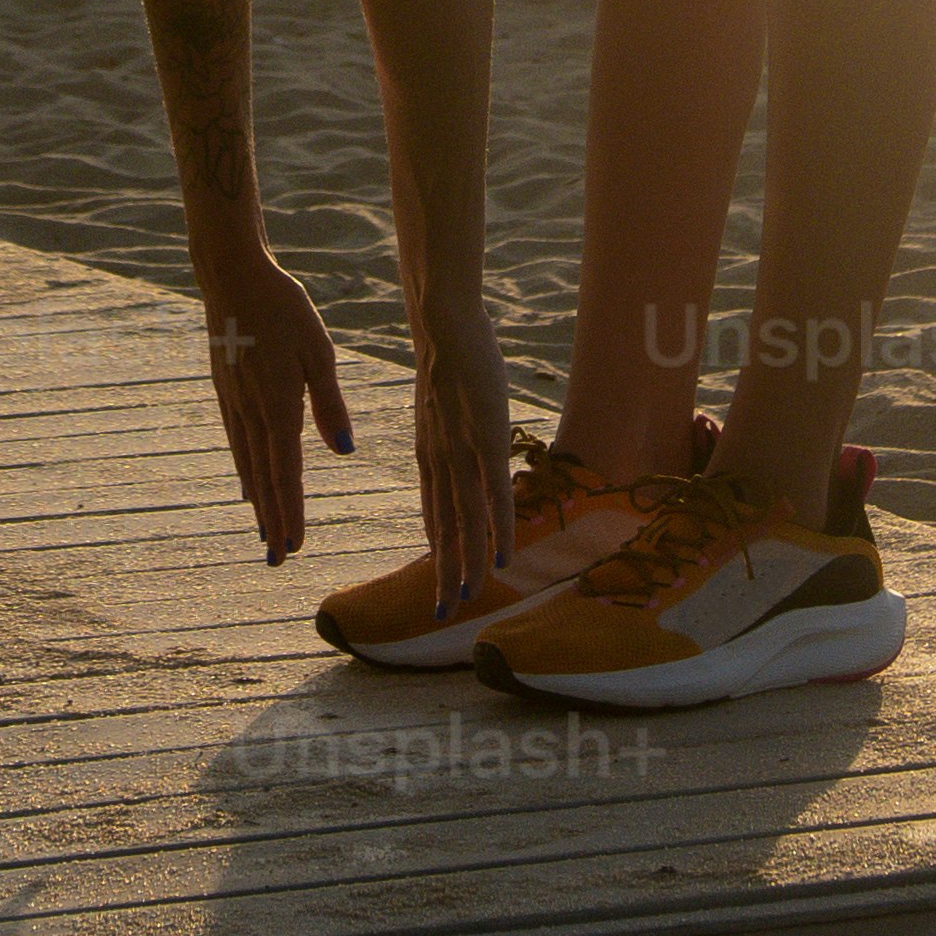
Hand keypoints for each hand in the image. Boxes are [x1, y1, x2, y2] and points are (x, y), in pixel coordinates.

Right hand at [198, 251, 353, 563]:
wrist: (232, 276)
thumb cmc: (283, 308)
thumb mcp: (317, 350)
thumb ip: (329, 403)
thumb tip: (344, 450)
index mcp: (278, 405)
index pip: (286, 472)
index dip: (290, 511)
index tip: (293, 546)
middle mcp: (252, 412)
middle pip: (263, 478)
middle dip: (272, 521)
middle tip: (276, 560)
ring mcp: (233, 403)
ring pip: (247, 464)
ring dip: (257, 502)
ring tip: (263, 532)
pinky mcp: (225, 390)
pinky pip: (237, 442)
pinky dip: (245, 471)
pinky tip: (249, 483)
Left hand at [409, 303, 515, 614]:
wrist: (443, 321)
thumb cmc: (449, 351)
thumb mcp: (444, 398)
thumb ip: (452, 425)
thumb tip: (465, 435)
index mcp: (430, 452)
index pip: (435, 512)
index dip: (439, 549)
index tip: (441, 579)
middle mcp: (440, 461)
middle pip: (444, 528)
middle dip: (444, 572)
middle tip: (442, 613)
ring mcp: (463, 453)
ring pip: (467, 522)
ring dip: (468, 564)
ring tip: (468, 600)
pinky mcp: (486, 441)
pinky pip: (494, 496)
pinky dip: (499, 531)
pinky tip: (505, 559)